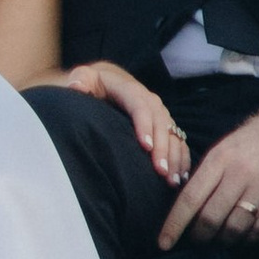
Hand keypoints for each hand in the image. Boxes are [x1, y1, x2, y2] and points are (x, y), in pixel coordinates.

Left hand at [46, 59, 190, 186]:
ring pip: (173, 134)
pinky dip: (182, 158)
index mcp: (130, 90)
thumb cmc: (95, 85)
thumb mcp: (85, 78)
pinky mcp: (166, 126)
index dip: (144, 125)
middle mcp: (150, 101)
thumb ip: (80, 80)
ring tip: (171, 180)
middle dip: (162, 148)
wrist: (111, 82)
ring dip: (175, 157)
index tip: (145, 146)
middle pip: (160, 123)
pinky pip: (179, 141)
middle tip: (160, 171)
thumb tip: (77, 87)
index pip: (140, 106)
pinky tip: (180, 177)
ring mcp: (160, 114)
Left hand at [160, 93, 258, 250]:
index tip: (163, 243)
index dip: (174, 225)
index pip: (189, 199)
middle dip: (199, 237)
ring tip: (220, 238)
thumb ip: (208, 173)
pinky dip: (247, 239)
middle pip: (210, 218)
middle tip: (197, 240)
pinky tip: (243, 235)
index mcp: (219, 158)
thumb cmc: (257, 137)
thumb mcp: (227, 146)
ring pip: (234, 229)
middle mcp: (239, 173)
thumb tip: (187, 204)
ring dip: (223, 240)